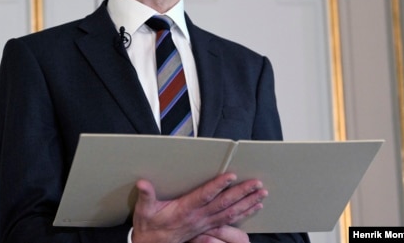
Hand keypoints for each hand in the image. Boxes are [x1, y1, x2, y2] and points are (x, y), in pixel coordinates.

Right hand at [131, 172, 265, 242]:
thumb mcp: (143, 211)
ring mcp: (206, 224)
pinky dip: (245, 214)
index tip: (231, 175)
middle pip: (224, 204)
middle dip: (241, 194)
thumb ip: (146, 196)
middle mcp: (199, 218)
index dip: (218, 186)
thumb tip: (142, 182)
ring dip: (247, 203)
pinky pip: (231, 221)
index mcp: (185, 210)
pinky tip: (255, 207)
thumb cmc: (149, 226)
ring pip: (231, 213)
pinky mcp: (209, 228)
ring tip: (261, 193)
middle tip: (256, 184)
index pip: (205, 196)